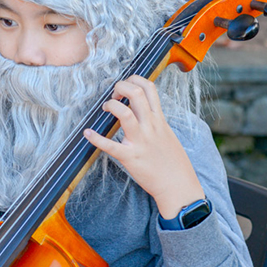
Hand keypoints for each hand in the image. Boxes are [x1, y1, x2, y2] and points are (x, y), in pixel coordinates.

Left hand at [83, 75, 204, 218]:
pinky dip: (96, 138)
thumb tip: (143, 113)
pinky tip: (87, 133)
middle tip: (114, 96)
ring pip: (125, 113)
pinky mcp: (130, 157)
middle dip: (121, 87)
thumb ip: (156, 122)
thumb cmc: (173, 162)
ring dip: (111, 106)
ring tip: (106, 108)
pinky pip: (110, 146)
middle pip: (136, 93)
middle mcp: (150, 126)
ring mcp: (140, 141)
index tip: (125, 88)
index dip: (134, 80)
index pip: (149, 88)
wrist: (178, 186)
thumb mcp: (168, 135)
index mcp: (159, 120)